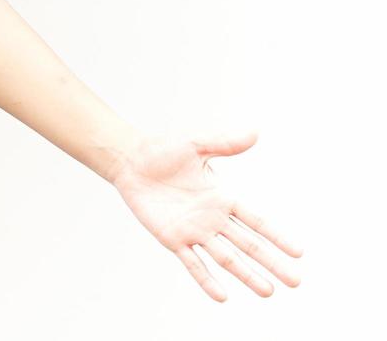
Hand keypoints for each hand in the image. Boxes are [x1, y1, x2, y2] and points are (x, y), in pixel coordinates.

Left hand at [110, 129, 302, 301]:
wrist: (129, 161)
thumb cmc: (162, 151)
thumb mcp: (195, 145)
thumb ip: (224, 142)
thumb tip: (254, 132)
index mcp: (222, 198)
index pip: (256, 221)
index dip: (276, 236)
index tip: (299, 253)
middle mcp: (213, 218)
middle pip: (248, 245)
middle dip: (271, 263)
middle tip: (295, 282)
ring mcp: (194, 231)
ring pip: (226, 258)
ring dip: (246, 275)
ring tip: (268, 292)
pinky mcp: (172, 238)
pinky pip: (192, 263)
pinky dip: (206, 279)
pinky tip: (221, 296)